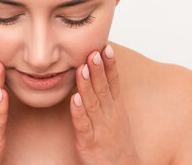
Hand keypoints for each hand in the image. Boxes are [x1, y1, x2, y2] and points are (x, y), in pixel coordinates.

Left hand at [69, 44, 140, 164]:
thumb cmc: (117, 144)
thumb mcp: (117, 117)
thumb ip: (108, 97)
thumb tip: (100, 75)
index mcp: (116, 109)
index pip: (114, 82)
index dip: (110, 65)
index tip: (107, 47)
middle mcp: (109, 116)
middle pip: (104, 89)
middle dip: (98, 69)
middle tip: (94, 50)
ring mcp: (99, 129)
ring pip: (92, 103)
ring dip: (87, 85)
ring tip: (82, 67)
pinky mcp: (89, 143)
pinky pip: (83, 125)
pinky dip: (79, 112)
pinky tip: (74, 99)